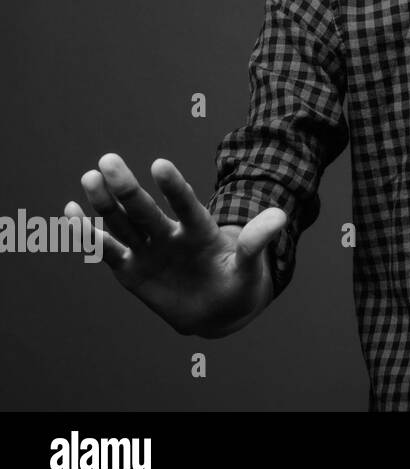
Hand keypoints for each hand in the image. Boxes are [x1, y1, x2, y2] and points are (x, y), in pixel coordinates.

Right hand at [64, 153, 285, 336]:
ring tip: (90, 177)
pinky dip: (89, 235)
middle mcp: (170, 235)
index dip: (174, 187)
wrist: (218, 309)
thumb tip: (281, 216)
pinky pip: (107, 250)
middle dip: (127, 187)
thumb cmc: (235, 281)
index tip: (159, 164)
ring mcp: (149, 250)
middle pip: (145, 209)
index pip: (186, 205)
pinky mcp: (131, 269)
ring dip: (105, 203)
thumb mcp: (249, 266)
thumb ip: (256, 241)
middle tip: (109, 160)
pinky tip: (71, 212)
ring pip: (123, 224)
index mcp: (199, 231)